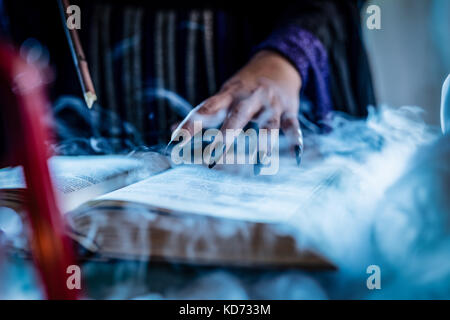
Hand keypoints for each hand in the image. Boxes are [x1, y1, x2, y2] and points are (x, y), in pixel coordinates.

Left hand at [171, 50, 303, 164]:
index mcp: (229, 93)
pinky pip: (293, 125)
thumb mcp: (223, 94)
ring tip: (259, 164)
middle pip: (238, 115)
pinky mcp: (289, 110)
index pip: (208, 108)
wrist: (279, 63)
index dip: (192, 123)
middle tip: (214, 158)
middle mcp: (250, 97)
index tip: (177, 141)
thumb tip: (172, 132)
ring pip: (268, 123)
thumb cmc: (244, 86)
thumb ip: (202, 114)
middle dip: (227, 136)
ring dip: (264, 143)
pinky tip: (295, 154)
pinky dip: (295, 139)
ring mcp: (271, 104)